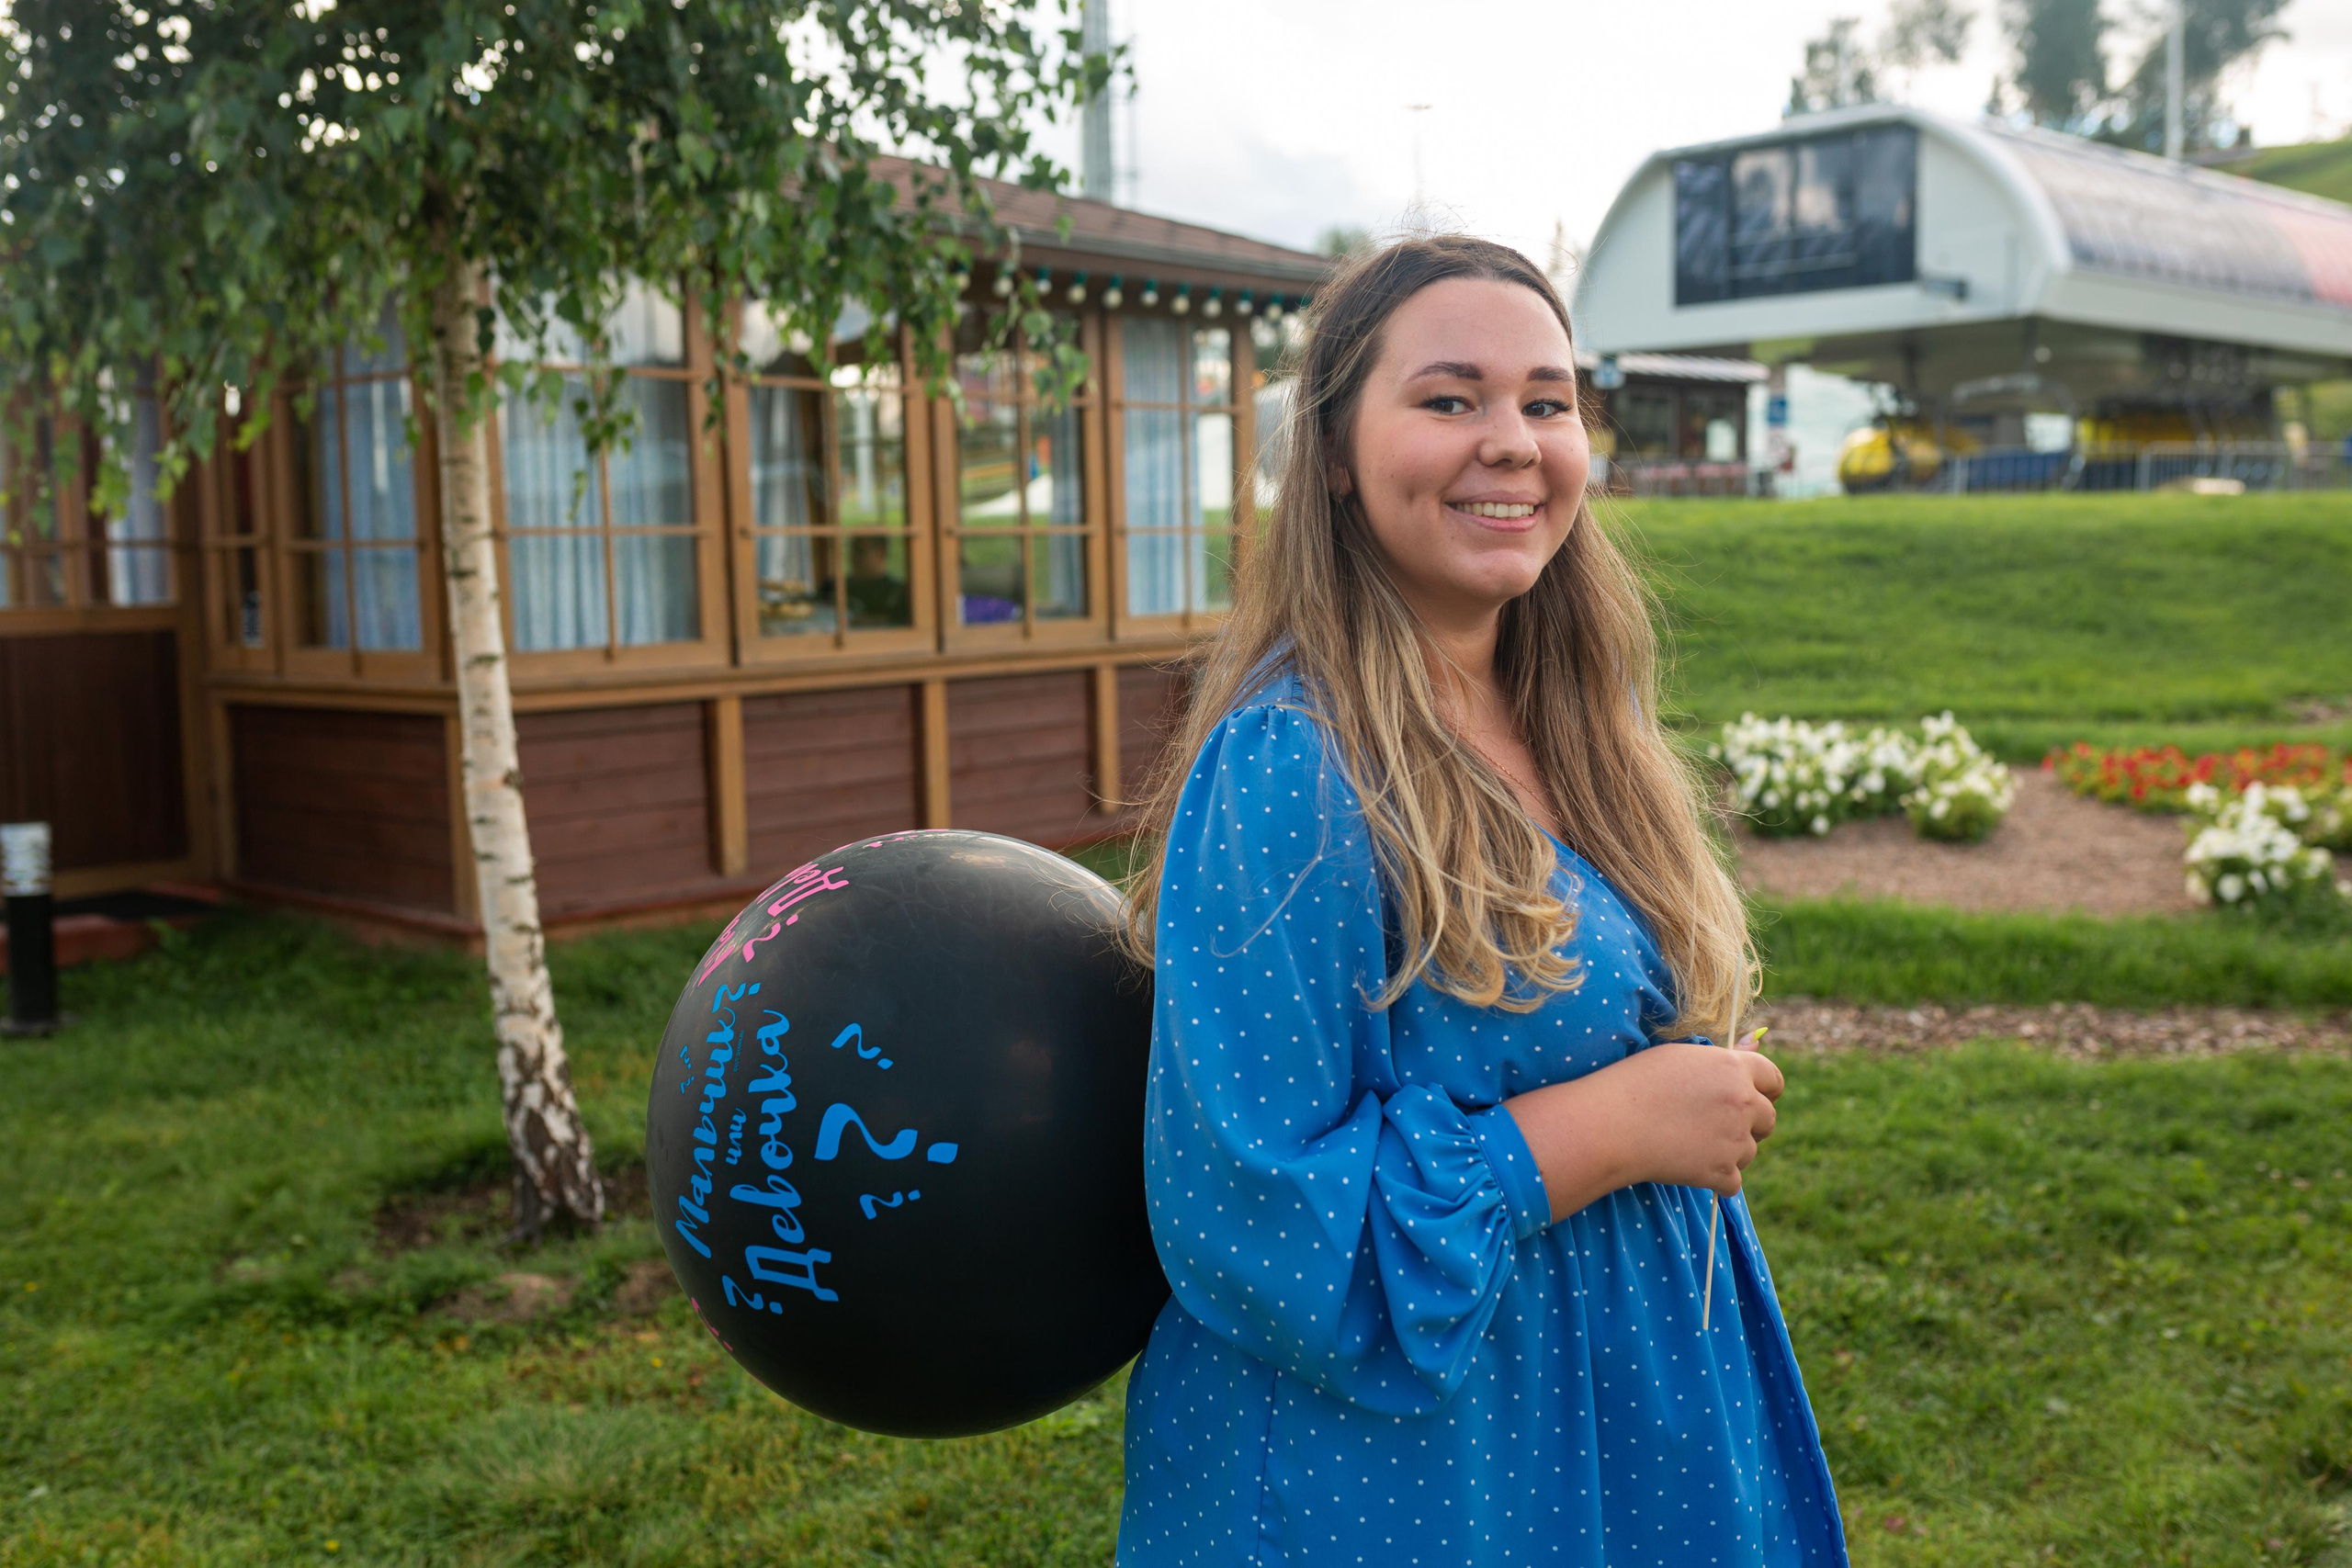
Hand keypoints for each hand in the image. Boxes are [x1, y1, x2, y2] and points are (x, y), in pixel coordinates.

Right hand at [1601, 1036, 1782, 1197]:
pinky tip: (1690, 1168)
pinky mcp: (1721, 1172)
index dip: (1764, 1090)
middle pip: (1768, 1119)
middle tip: (1717, 1125)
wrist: (1611, 1124)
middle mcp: (1743, 1102)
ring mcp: (1735, 1140)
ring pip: (1750, 1152)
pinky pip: (1733, 1182)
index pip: (1774, 1079)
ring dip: (1730, 1152)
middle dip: (1751, 1124)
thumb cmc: (1636, 1082)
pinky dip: (1715, 1180)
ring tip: (1691, 1144)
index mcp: (1734, 1068)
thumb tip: (1754, 1040)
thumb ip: (1723, 1056)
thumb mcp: (1681, 1056)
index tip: (1751, 1098)